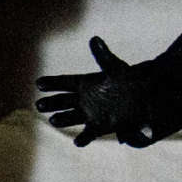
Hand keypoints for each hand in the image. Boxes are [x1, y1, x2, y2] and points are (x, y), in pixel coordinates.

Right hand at [34, 35, 157, 147]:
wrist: (142, 96)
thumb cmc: (127, 79)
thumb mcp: (115, 67)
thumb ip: (103, 56)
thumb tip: (95, 39)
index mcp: (84, 83)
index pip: (64, 82)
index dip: (52, 83)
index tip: (39, 83)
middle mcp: (83, 99)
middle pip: (63, 101)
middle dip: (51, 103)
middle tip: (39, 105)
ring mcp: (89, 113)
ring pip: (71, 117)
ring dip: (62, 119)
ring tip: (53, 120)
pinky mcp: (99, 126)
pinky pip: (88, 133)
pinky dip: (83, 138)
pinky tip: (78, 142)